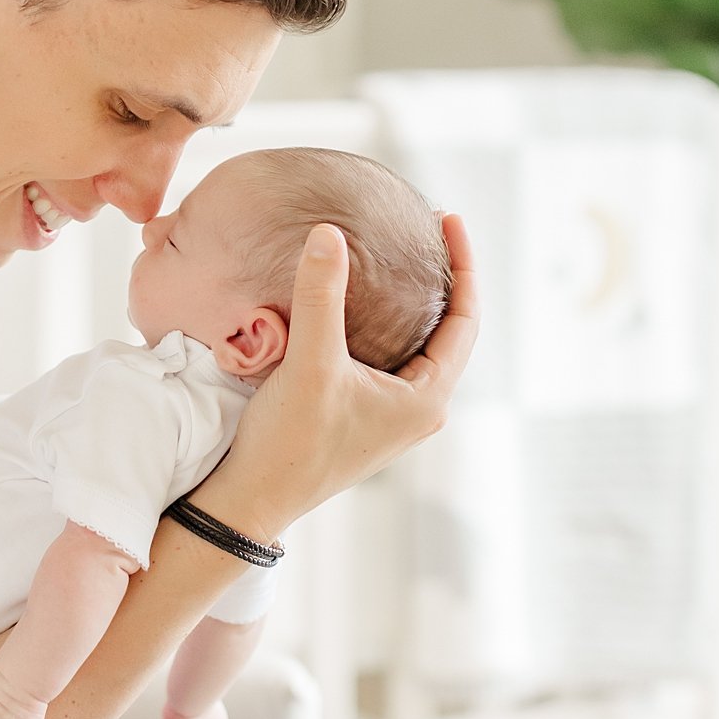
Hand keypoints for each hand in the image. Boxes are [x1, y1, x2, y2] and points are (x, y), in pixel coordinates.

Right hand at [196, 213, 477, 541]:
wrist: (253, 500)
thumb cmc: (289, 442)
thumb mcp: (309, 363)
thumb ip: (320, 296)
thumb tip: (328, 232)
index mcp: (427, 398)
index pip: (465, 318)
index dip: (463, 265)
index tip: (448, 218)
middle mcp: (420, 408)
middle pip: (449, 329)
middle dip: (443, 277)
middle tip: (427, 229)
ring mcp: (394, 415)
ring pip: (419, 344)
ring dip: (415, 300)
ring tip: (400, 255)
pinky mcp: (367, 416)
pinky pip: (392, 356)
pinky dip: (387, 322)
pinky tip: (361, 302)